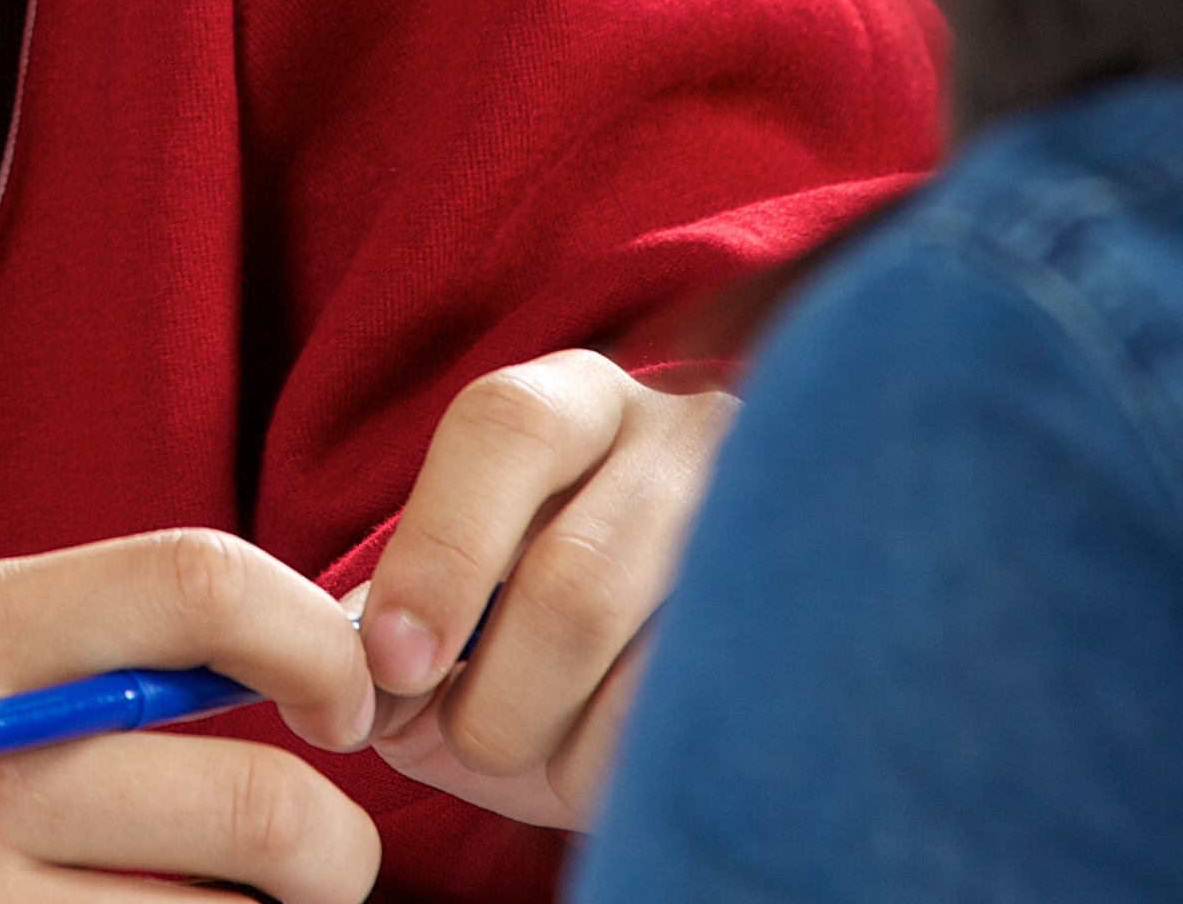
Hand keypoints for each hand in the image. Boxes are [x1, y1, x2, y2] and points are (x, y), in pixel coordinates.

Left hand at [357, 354, 736, 830]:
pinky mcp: (823, 633)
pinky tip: (628, 769)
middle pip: (575, 577)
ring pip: (654, 676)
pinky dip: (642, 781)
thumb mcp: (472, 595)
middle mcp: (687, 439)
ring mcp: (770, 534)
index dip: (441, 549)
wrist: (703, 660)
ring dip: (573, 753)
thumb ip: (402, 624)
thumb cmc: (547, 626)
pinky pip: (719, 740)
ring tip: (554, 754)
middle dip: (500, 696)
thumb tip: (359, 690)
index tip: (395, 661)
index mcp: (577, 400)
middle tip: (474, 742)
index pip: (505, 426)